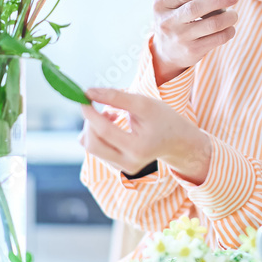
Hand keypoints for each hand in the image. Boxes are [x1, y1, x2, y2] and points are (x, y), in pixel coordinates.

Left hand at [78, 87, 213, 184]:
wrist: (177, 141)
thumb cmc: (163, 119)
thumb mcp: (144, 104)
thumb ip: (116, 97)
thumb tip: (88, 92)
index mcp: (138, 149)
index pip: (105, 132)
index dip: (91, 114)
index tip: (84, 97)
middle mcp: (129, 164)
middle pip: (92, 144)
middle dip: (89, 122)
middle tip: (96, 105)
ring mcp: (122, 169)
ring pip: (91, 147)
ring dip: (93, 127)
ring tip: (112, 114)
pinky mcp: (117, 167)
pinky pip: (96, 150)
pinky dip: (98, 134)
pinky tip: (114, 124)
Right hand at [151, 0, 238, 84]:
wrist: (165, 52)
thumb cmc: (168, 15)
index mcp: (160, 4)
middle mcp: (168, 22)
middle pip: (196, 9)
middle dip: (217, 1)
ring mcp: (180, 38)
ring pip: (209, 26)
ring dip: (227, 18)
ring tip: (234, 13)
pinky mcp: (192, 52)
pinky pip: (215, 41)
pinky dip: (227, 32)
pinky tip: (230, 27)